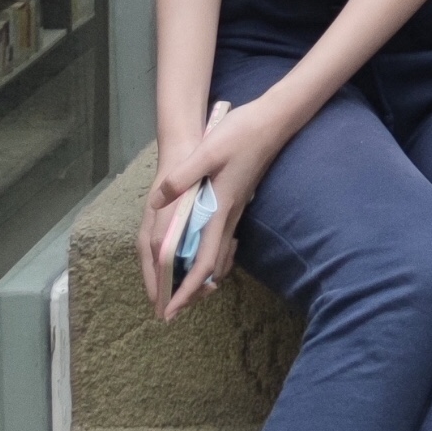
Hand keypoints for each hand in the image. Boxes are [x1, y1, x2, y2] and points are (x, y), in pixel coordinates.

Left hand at [141, 97, 280, 320]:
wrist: (274, 120)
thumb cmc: (241, 133)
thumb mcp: (208, 151)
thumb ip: (182, 177)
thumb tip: (157, 203)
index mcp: (219, 209)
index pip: (204, 261)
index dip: (186, 289)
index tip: (170, 310)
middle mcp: (229, 216)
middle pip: (212, 266)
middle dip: (191, 292)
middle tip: (170, 310)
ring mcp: (236, 210)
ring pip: (219, 255)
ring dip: (201, 276)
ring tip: (181, 288)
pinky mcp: (238, 201)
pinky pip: (222, 240)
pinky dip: (210, 257)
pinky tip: (200, 253)